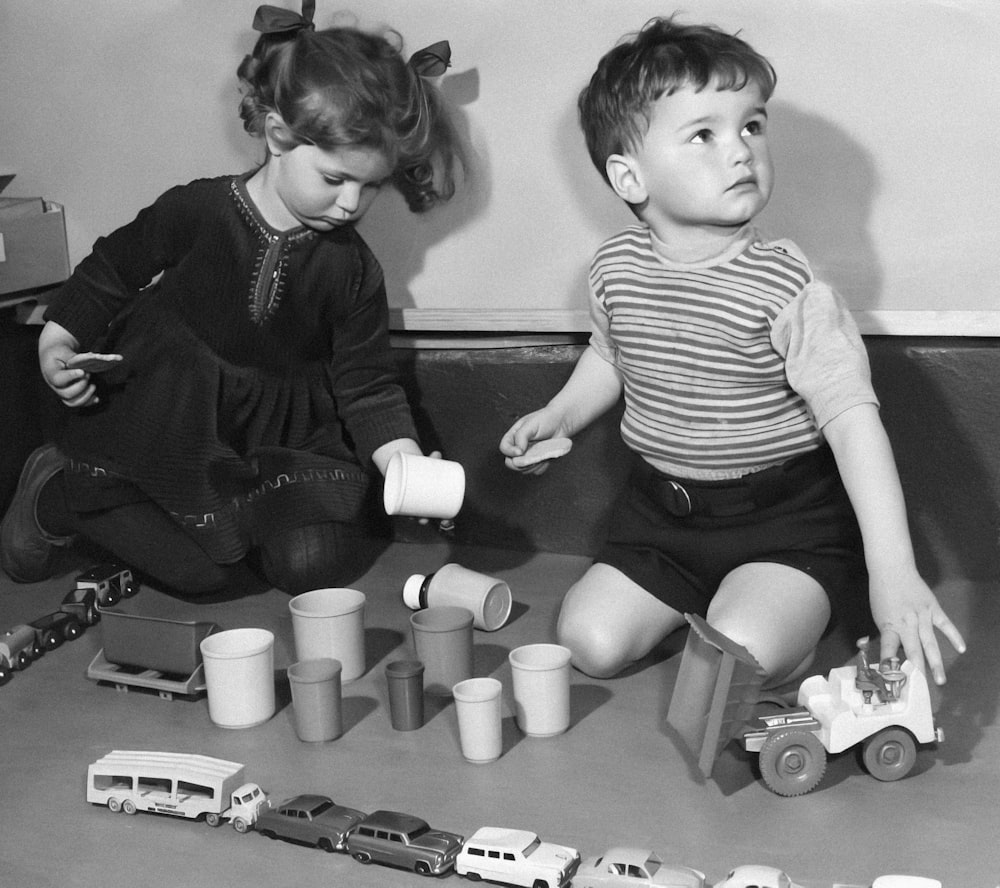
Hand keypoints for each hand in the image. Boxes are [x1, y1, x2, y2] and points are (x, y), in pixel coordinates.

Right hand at [38, 321, 119, 407]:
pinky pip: (77, 403)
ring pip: (72, 402)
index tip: (83, 372)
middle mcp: (54, 384)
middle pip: (67, 394)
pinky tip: (96, 398)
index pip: (58, 379)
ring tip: (93, 385)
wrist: (55, 354)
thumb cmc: (60, 350)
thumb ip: (74, 357)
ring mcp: (61, 391)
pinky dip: (88, 401)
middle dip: (81, 386)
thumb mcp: (64, 349)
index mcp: (50, 372)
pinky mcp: (69, 394)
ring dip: (86, 396)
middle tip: (88, 374)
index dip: (71, 377)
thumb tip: (90, 361)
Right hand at [499, 410, 565, 475]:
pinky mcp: (538, 461)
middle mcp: (519, 448)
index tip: (520, 452)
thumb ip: (521, 437)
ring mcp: (528, 456)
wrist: (562, 423)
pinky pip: (536, 471)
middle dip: (520, 463)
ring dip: (533, 465)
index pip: (504, 448)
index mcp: (513, 437)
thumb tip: (518, 453)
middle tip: (532, 458)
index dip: (510, 452)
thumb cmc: (545, 420)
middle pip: (511, 463)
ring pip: (524, 469)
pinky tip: (547, 457)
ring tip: (543, 453)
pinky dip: (541, 466)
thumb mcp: (531, 425)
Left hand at [870, 568, 965, 685]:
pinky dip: (954, 636)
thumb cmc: (881, 594)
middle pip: (914, 651)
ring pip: (931, 643)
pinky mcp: (933, 609)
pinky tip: (961, 649)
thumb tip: (888, 650)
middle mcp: (907, 624)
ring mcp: (922, 617)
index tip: (893, 680)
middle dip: (918, 670)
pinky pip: (945, 625)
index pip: (890, 650)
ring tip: (940, 680)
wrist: (892, 570)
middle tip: (922, 688)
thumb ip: (888, 633)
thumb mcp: (878, 616)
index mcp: (890, 626)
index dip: (891, 665)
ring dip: (936, 662)